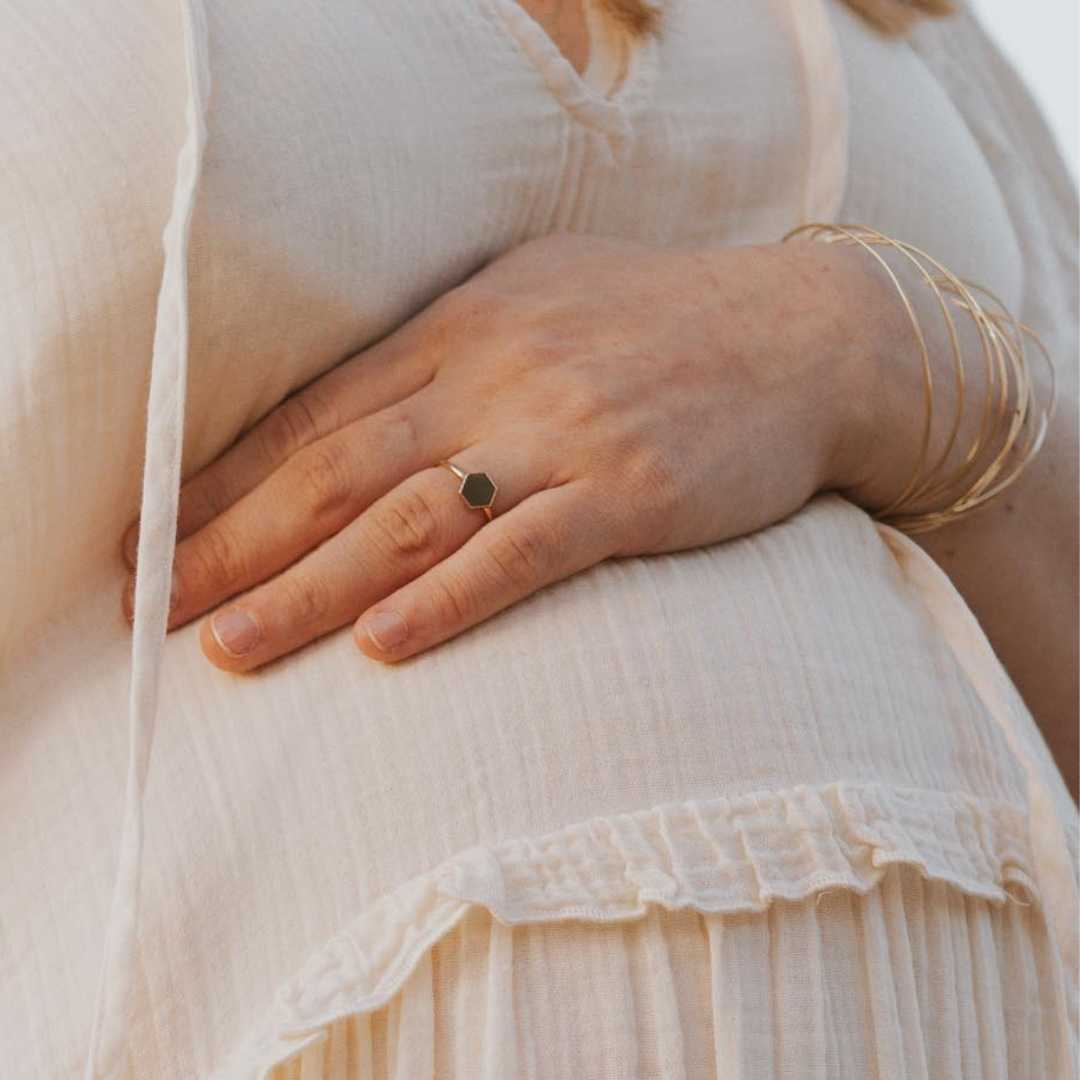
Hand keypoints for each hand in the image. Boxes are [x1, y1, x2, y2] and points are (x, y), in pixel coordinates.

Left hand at [119, 232, 886, 670]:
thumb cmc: (663, 318)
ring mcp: (563, 435)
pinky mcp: (631, 491)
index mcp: (461, 331)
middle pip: (337, 472)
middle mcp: (496, 378)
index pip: (315, 415)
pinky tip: (383, 647)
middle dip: (233, 545)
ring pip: (409, 521)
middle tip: (151, 606)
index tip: (154, 537)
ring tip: (228, 650)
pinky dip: (449, 600)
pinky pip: (525, 552)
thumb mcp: (538, 295)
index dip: (223, 480)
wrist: (803, 334)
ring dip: (310, 589)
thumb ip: (445, 345)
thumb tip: (356, 406)